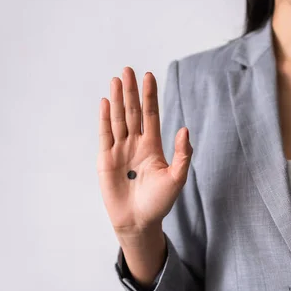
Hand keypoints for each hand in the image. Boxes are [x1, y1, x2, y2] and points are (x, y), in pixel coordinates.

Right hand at [97, 67, 191, 238]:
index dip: (150, 95)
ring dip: (117, 99)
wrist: (138, 221)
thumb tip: (185, 129)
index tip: (149, 75)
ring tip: (116, 79)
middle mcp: (135, 143)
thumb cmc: (159, 202)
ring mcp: (119, 150)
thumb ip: (182, 154)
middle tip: (128, 69)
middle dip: (131, 91)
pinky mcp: (105, 159)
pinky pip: (105, 134)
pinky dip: (105, 118)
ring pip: (118, 119)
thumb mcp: (176, 178)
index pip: (151, 114)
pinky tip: (106, 102)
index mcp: (153, 145)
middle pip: (133, 111)